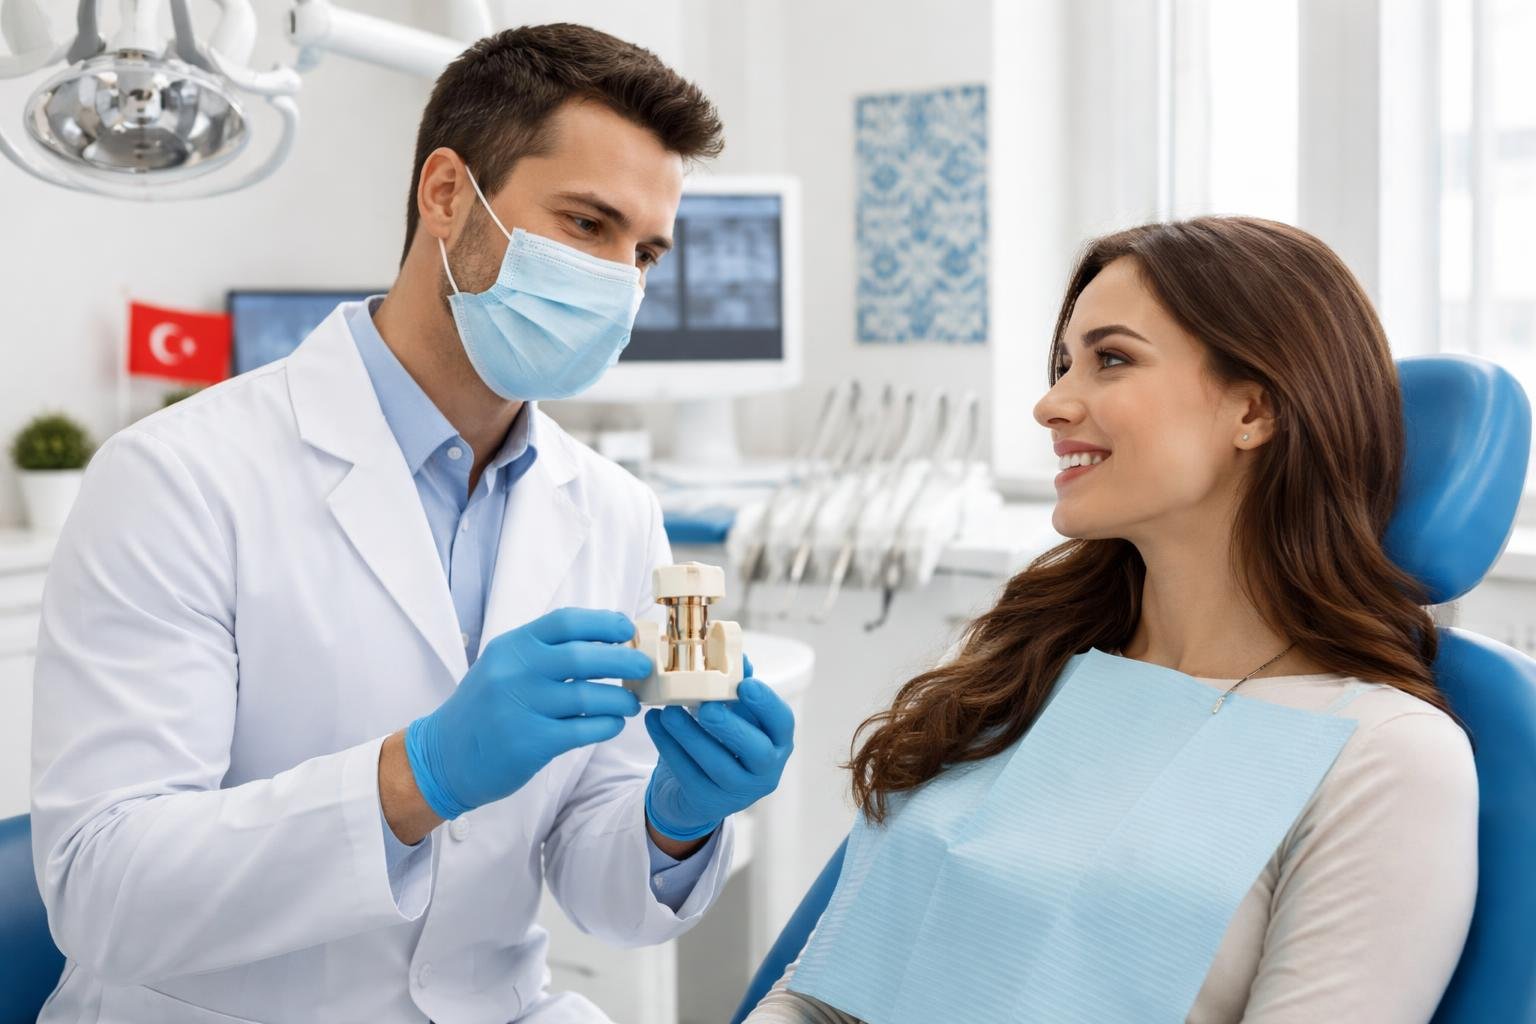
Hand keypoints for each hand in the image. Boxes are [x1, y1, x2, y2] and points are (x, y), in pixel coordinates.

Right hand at [404, 608, 649, 819]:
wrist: (443, 756)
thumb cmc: (484, 709)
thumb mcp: (503, 666)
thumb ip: (544, 652)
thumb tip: (607, 641)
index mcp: (512, 646)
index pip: (566, 621)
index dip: (604, 623)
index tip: (628, 629)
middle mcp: (515, 672)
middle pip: (584, 656)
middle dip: (624, 659)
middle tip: (645, 666)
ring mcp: (521, 708)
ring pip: (590, 696)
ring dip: (621, 699)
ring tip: (631, 703)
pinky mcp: (530, 743)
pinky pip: (584, 729)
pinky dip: (607, 725)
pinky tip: (614, 724)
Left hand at [644, 658, 794, 840]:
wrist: (697, 790)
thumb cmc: (722, 744)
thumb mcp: (735, 715)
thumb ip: (737, 688)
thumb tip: (739, 656)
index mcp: (777, 742)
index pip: (783, 723)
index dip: (767, 704)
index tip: (745, 685)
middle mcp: (765, 771)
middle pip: (756, 751)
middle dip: (731, 727)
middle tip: (706, 707)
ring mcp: (737, 791)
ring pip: (717, 765)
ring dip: (690, 735)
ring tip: (668, 711)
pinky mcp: (706, 801)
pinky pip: (687, 773)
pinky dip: (668, 746)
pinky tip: (655, 722)